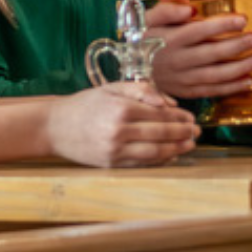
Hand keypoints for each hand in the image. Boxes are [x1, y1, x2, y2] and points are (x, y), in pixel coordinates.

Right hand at [45, 81, 196, 167]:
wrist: (54, 126)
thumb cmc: (85, 104)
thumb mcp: (111, 88)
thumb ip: (141, 90)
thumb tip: (168, 102)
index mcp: (120, 108)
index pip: (159, 114)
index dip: (179, 117)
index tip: (191, 117)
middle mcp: (119, 130)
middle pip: (161, 133)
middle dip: (182, 133)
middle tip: (196, 131)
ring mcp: (115, 149)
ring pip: (154, 151)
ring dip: (176, 149)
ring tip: (189, 144)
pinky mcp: (111, 163)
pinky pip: (142, 163)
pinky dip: (159, 160)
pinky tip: (171, 155)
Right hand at [145, 2, 251, 98]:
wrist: (128, 70)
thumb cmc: (143, 40)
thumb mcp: (147, 19)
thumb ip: (167, 11)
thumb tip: (191, 8)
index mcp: (171, 39)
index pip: (200, 30)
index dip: (223, 25)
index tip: (243, 20)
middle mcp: (179, 60)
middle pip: (213, 53)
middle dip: (239, 46)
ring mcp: (183, 78)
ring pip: (216, 74)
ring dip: (240, 68)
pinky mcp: (186, 92)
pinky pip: (211, 91)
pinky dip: (231, 88)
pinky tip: (248, 81)